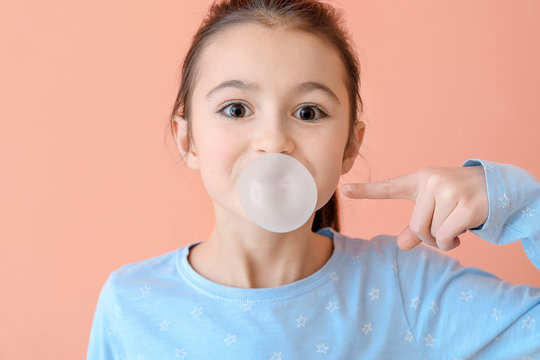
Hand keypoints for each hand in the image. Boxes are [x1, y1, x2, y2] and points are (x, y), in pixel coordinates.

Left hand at [341, 165, 488, 250]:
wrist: (497, 186)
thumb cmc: (459, 198)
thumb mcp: (435, 208)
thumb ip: (416, 227)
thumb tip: (401, 245)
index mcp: (419, 180)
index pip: (388, 187)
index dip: (366, 191)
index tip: (344, 190)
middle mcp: (432, 181)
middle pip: (415, 226)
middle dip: (428, 236)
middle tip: (443, 229)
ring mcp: (449, 191)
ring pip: (432, 233)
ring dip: (443, 239)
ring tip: (456, 224)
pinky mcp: (466, 205)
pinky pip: (446, 237)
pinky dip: (452, 241)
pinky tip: (464, 230)